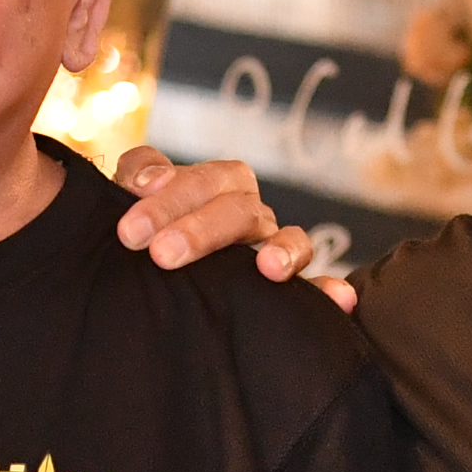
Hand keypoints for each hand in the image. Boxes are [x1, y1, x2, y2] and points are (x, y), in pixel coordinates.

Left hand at [112, 149, 357, 308]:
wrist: (149, 275)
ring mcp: (271, 249)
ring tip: (269, 269)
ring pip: (290, 240)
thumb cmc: (143, 231)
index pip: (205, 180)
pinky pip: (315, 287)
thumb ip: (137, 175)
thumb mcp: (131, 198)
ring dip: (283, 251)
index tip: (131, 229)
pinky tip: (340, 297)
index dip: (171, 197)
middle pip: (240, 209)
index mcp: (217, 186)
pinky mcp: (287, 288)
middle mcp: (249, 213)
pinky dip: (329, 291)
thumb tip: (146, 181)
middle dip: (200, 229)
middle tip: (161, 254)